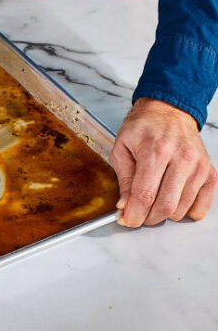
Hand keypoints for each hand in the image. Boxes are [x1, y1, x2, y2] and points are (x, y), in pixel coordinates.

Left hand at [110, 98, 216, 226]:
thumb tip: (124, 206)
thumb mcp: (121, 148)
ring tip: (153, 203)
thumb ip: (123, 179)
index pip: (145, 194)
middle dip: (147, 218)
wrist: (169, 111)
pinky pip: (201, 205)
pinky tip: (173, 202)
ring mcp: (198, 167)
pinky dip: (186, 211)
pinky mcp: (209, 173)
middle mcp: (181, 159)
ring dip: (164, 215)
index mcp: (156, 151)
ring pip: (182, 208)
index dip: (134, 213)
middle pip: (166, 205)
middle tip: (138, 214)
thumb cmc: (143, 127)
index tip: (126, 220)